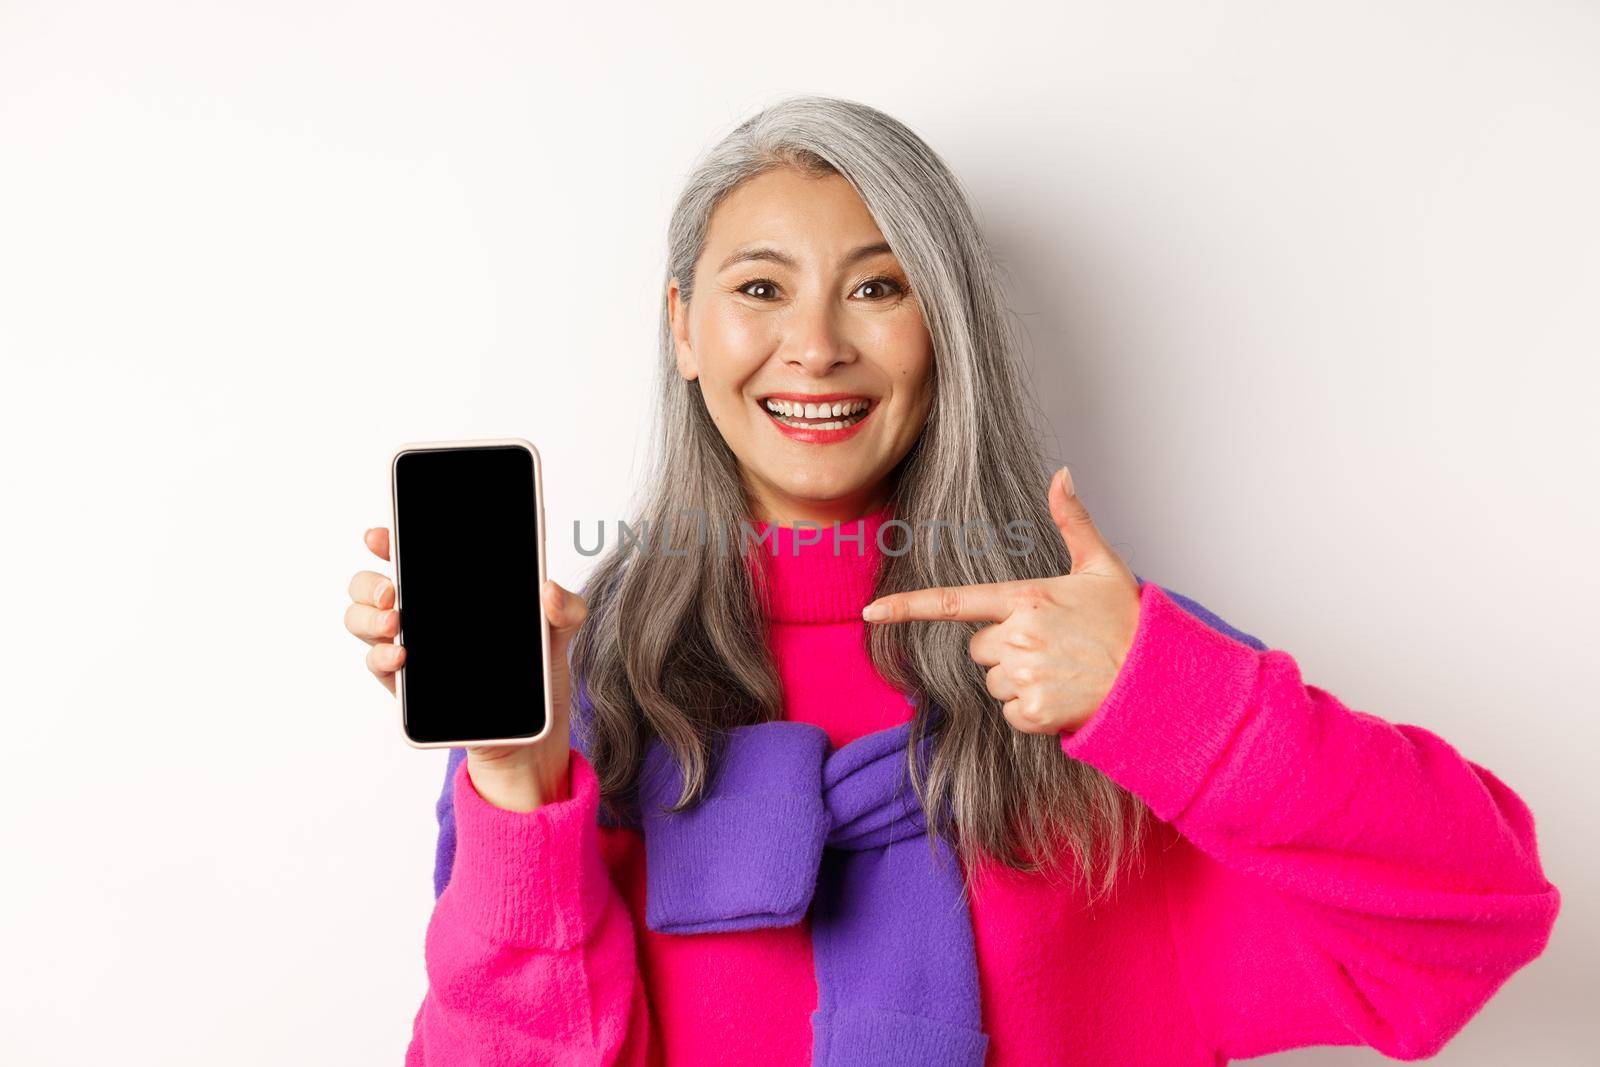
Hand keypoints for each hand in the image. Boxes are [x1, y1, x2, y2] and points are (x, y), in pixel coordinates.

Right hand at [344, 527, 588, 810]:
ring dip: (367, 617)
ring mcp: (408, 647)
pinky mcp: (405, 685)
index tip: (381, 536)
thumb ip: (564, 608)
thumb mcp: (558, 634)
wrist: (531, 733)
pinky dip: (380, 657)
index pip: (410, 554)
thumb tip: (549, 590)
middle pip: (371, 585)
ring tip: (394, 623)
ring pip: (361, 619)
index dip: (387, 540)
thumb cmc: (536, 672)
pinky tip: (400, 657)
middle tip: (393, 591)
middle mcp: (421, 614)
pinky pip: (376, 664)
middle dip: (370, 581)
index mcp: (451, 590)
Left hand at [861, 466, 1140, 734]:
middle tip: (1050, 646)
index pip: (953, 602)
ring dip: (1018, 680)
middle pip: (979, 648)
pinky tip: (1062, 695)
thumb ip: (1073, 520)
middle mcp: (1019, 636)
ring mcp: (1024, 674)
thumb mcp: (1101, 565)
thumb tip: (1061, 474)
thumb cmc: (1127, 620)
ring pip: (993, 681)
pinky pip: (1009, 713)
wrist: (1157, 678)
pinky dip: (1030, 711)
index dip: (907, 608)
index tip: (871, 613)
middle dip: (1005, 649)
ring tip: (1061, 670)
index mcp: (1026, 598)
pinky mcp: (1034, 712)